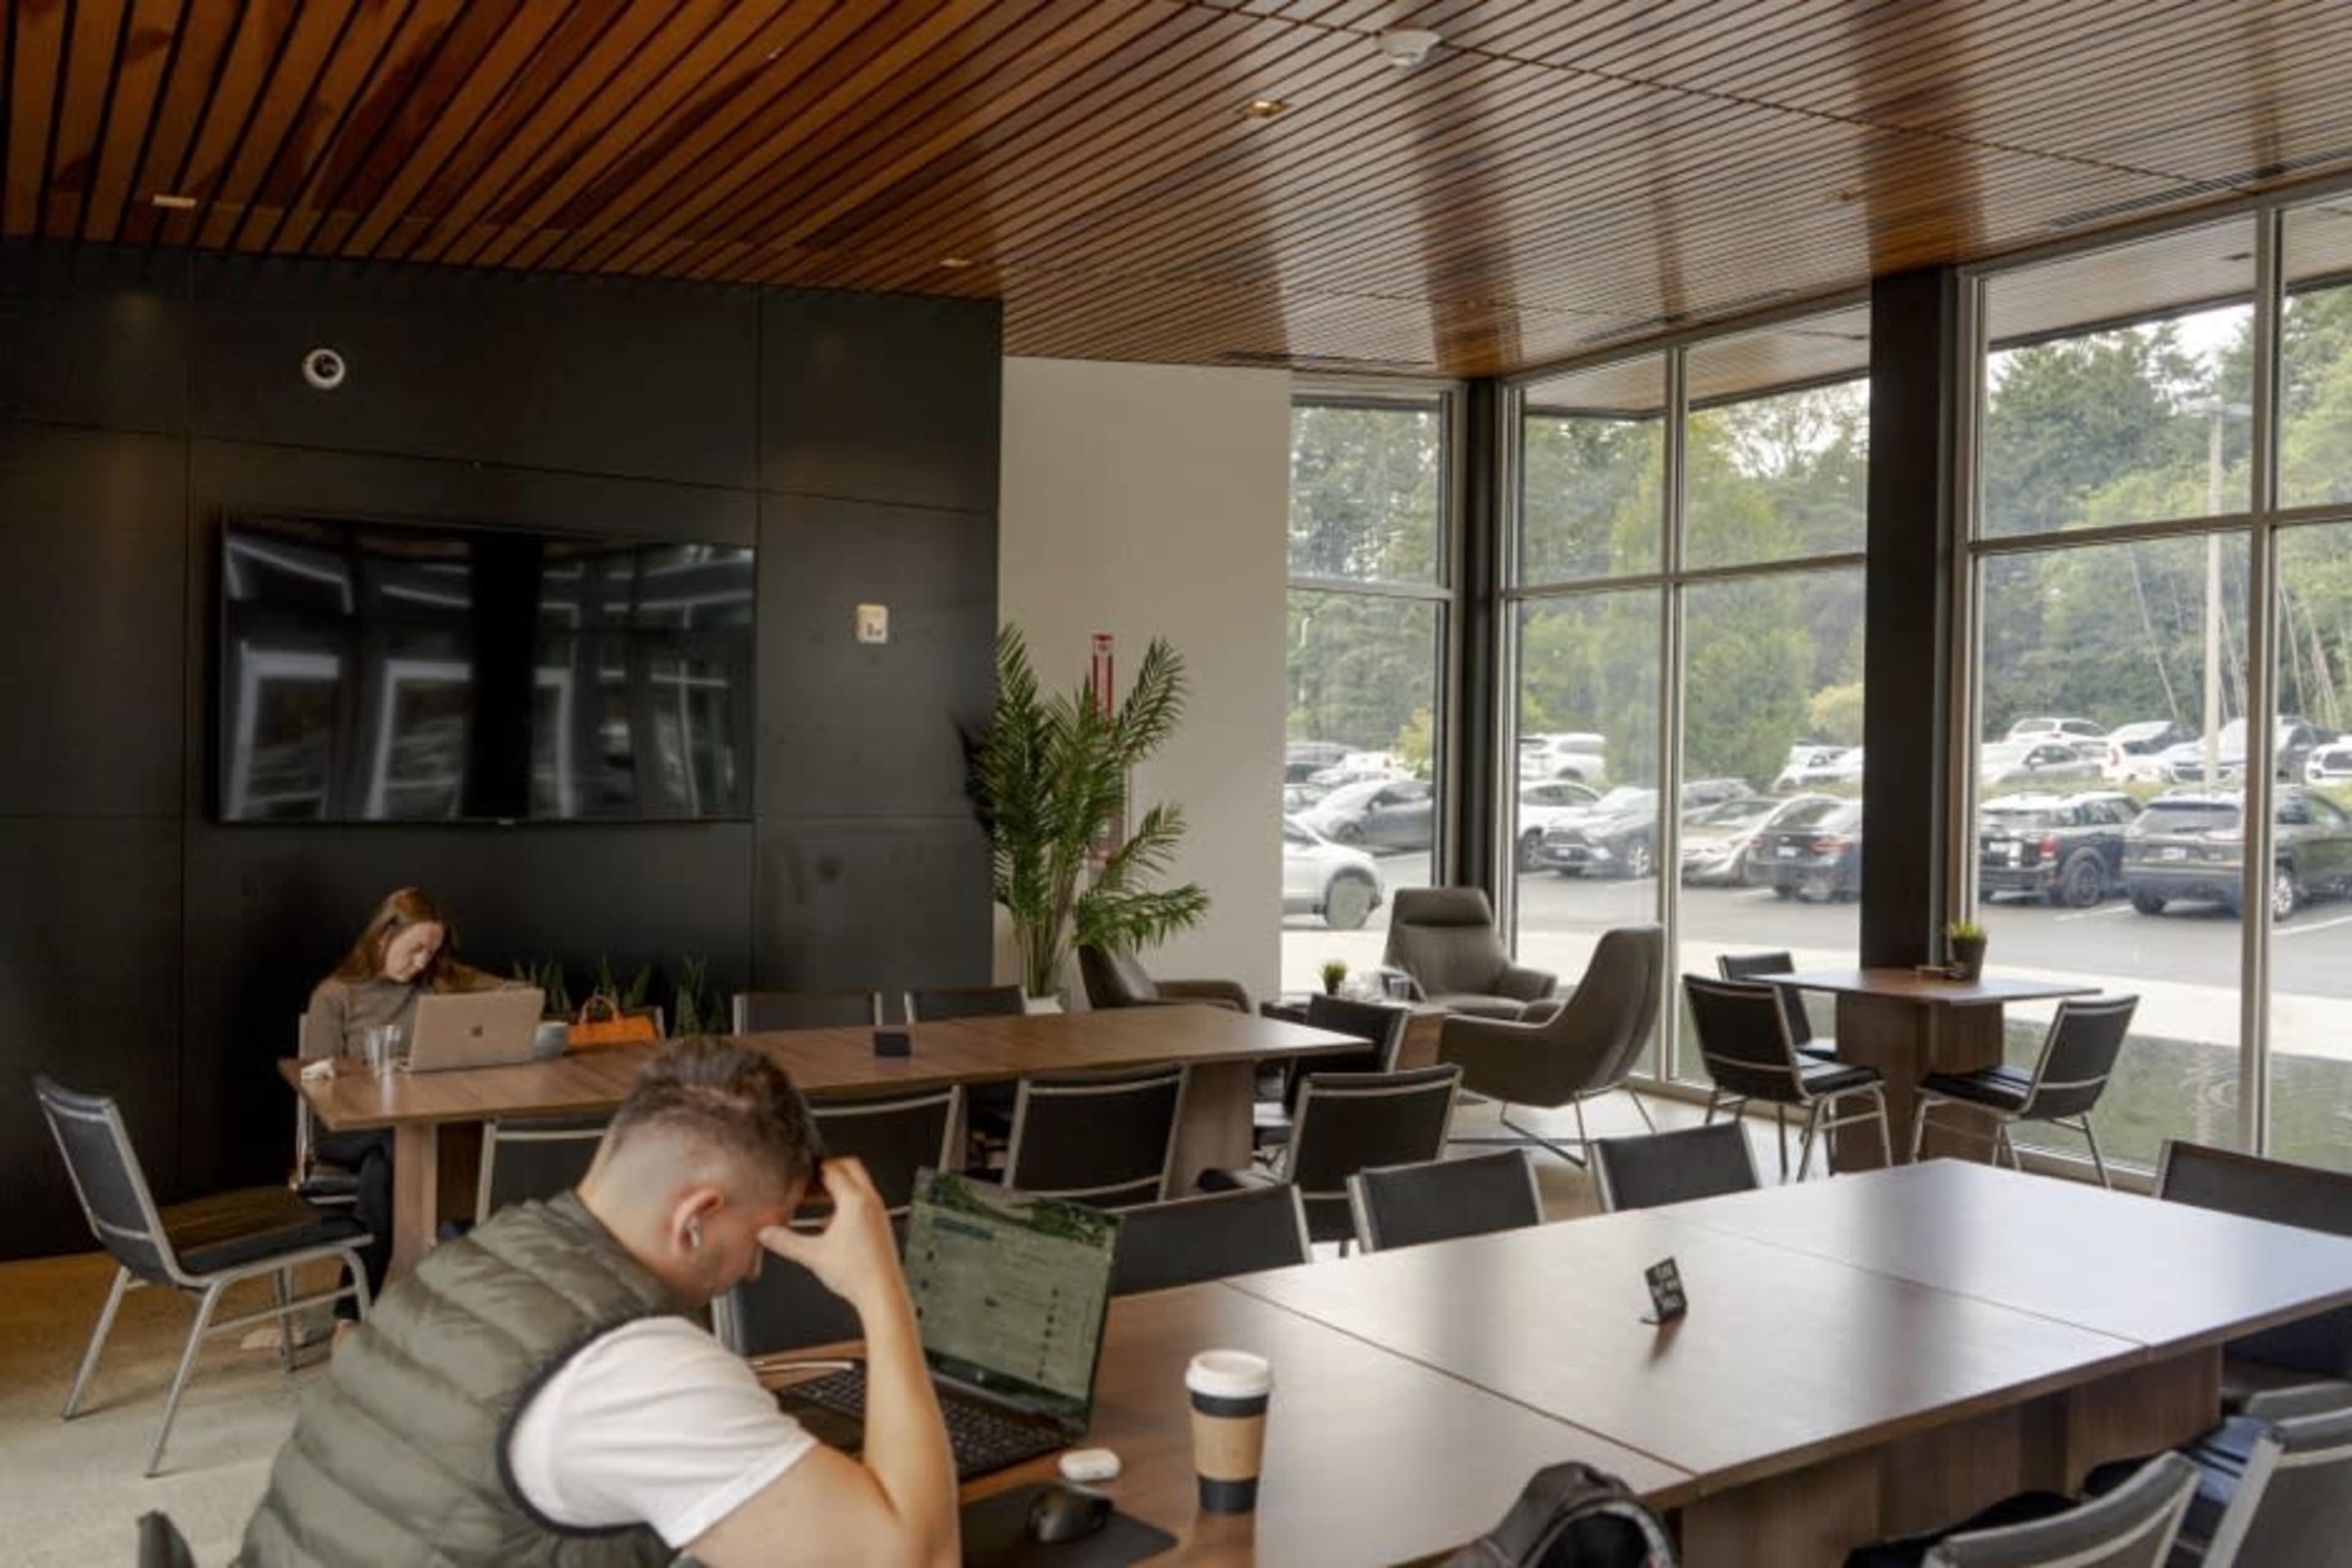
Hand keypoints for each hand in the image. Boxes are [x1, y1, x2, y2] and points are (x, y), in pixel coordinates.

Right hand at [759, 1158, 907, 1318]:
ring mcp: (878, 1212)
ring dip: (837, 1189)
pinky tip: (829, 1225)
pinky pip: (863, 1202)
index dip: (813, 1169)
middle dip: (829, 1171)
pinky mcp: (881, 1224)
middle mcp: (870, 1202)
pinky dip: (846, 1204)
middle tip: (809, 1181)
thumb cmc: (858, 1275)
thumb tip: (768, 1233)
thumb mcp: (813, 1255)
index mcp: (855, 1201)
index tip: (800, 1175)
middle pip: (850, 1168)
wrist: (883, 1294)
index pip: (833, 1169)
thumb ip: (785, 1241)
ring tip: (815, 1202)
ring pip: (858, 1185)